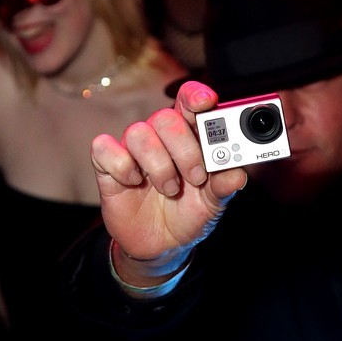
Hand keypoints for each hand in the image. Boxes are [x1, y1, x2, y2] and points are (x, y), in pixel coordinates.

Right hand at [90, 82, 245, 282]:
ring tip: (169, 189)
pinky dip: (121, 166)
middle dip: (185, 150)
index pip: (189, 101)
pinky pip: (105, 148)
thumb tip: (237, 174)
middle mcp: (160, 137)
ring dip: (158, 166)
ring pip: (139, 133)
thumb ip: (224, 186)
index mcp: (189, 137)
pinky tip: (134, 182)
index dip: (195, 96)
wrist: (162, 244)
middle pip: (166, 118)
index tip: (207, 102)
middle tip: (196, 177)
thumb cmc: (188, 213)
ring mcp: (133, 150)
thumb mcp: (212, 204)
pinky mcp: (108, 165)